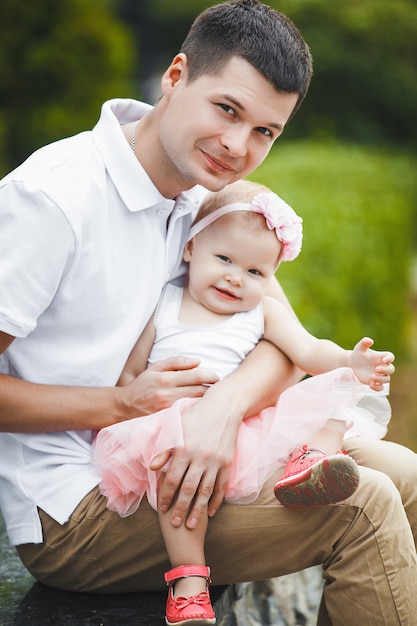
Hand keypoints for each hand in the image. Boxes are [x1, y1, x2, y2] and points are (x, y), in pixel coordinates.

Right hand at [120, 356, 218, 417]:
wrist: (124, 407)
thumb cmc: (142, 385)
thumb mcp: (156, 368)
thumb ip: (176, 362)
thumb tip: (198, 361)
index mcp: (166, 379)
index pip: (196, 376)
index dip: (210, 376)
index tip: (216, 377)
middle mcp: (168, 395)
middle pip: (200, 392)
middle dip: (212, 389)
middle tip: (218, 388)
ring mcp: (169, 410)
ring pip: (196, 405)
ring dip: (207, 401)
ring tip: (213, 398)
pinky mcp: (168, 422)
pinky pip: (189, 416)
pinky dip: (197, 411)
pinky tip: (201, 410)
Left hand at [151, 392, 238, 529]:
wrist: (223, 408)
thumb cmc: (196, 417)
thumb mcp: (176, 429)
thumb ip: (164, 450)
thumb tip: (151, 468)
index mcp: (184, 449)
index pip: (172, 479)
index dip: (165, 495)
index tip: (161, 508)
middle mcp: (200, 457)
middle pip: (188, 489)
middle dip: (180, 508)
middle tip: (174, 523)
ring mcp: (215, 461)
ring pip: (205, 491)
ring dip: (198, 510)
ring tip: (191, 524)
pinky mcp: (227, 463)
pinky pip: (222, 486)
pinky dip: (217, 500)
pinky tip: (212, 512)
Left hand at [351, 337, 394, 390]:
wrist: (352, 364)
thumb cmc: (358, 354)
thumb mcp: (360, 348)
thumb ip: (364, 342)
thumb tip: (369, 340)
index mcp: (382, 357)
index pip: (390, 357)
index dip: (389, 359)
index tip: (383, 360)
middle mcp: (383, 366)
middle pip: (391, 369)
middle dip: (385, 370)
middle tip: (376, 369)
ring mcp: (380, 375)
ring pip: (387, 379)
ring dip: (381, 379)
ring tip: (371, 378)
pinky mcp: (375, 382)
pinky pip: (381, 387)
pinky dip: (378, 388)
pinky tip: (371, 385)